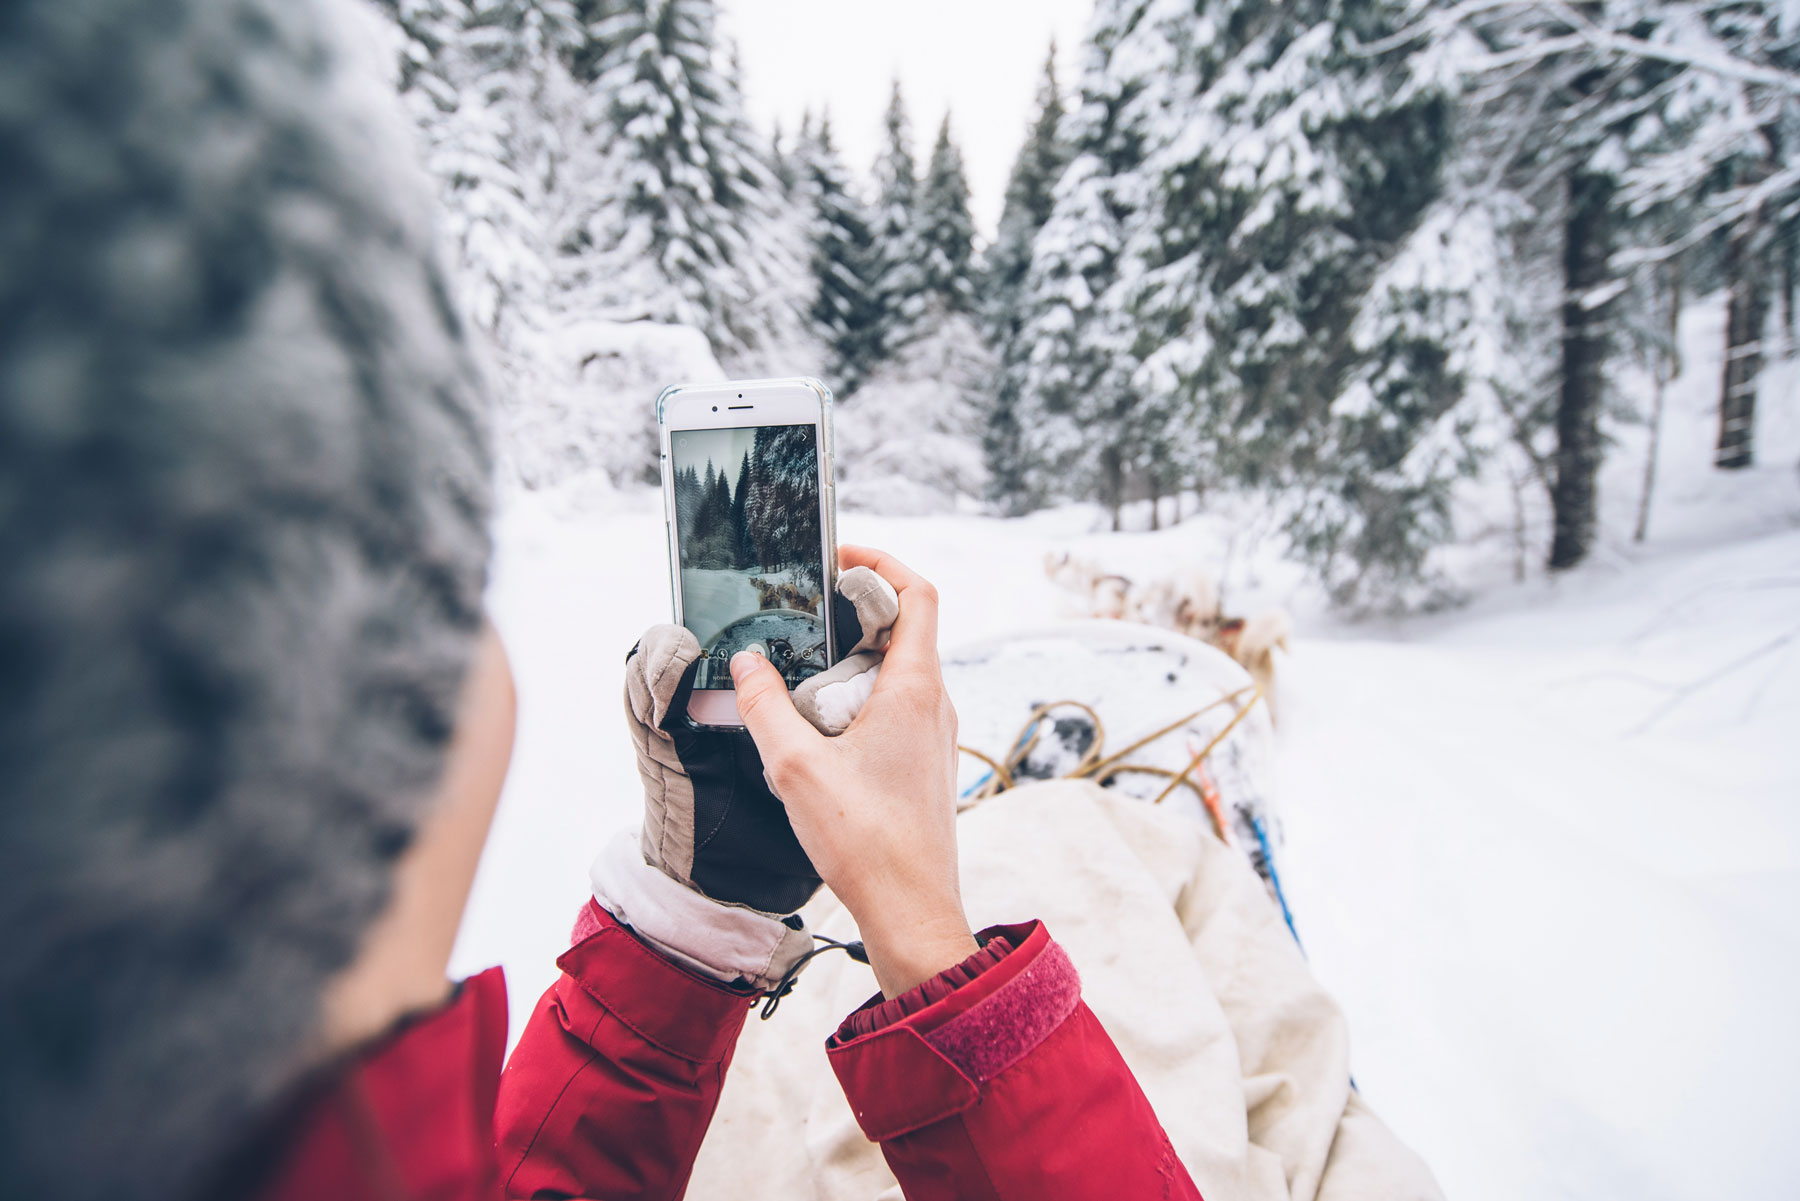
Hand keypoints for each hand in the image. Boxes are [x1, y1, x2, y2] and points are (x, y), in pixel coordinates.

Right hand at [730, 546, 977, 996]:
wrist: (911, 909)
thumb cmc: (866, 842)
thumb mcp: (795, 767)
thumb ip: (765, 706)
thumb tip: (746, 664)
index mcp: (915, 687)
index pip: (917, 593)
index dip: (881, 562)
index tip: (839, 556)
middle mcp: (935, 703)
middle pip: (906, 626)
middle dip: (853, 610)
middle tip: (804, 613)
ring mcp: (935, 735)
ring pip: (899, 670)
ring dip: (853, 659)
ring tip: (802, 672)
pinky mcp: (925, 763)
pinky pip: (897, 707)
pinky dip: (860, 696)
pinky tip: (821, 725)